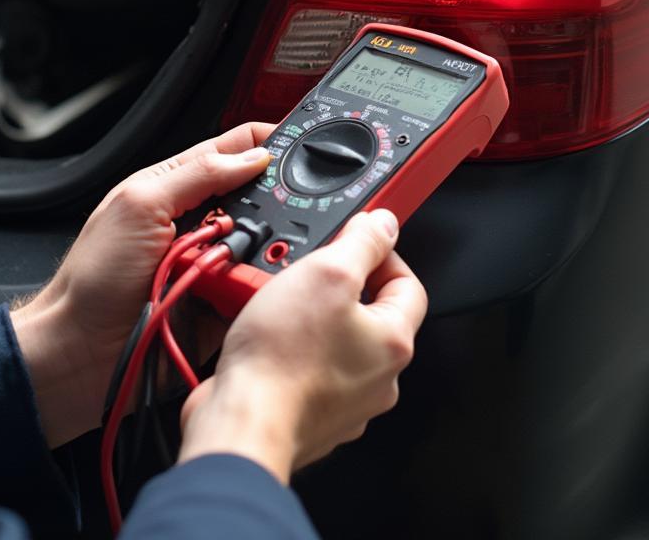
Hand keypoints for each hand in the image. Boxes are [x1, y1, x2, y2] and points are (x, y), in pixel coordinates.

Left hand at [10, 122, 272, 447]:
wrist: (79, 355)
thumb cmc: (91, 278)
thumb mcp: (139, 205)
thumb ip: (197, 175)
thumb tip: (254, 156)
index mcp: (180, 186)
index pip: (238, 148)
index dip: (270, 142)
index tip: (303, 144)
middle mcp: (203, 222)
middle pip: (263, 197)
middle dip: (280, 200)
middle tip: (292, 206)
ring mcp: (217, 263)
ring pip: (270, 243)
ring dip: (272, 246)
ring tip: (259, 253)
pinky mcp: (226, 302)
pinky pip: (261, 287)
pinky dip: (267, 286)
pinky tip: (262, 285)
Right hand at [177, 209, 427, 482]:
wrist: (241, 423)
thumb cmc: (282, 358)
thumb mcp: (327, 273)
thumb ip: (363, 243)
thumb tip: (384, 225)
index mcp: (393, 342)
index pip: (407, 284)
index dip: (381, 254)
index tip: (351, 242)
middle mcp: (378, 378)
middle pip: (369, 313)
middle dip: (338, 286)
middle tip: (307, 272)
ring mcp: (345, 401)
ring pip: (336, 341)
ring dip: (311, 316)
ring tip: (278, 303)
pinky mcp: (311, 414)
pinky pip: (308, 367)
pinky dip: (291, 349)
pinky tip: (266, 338)